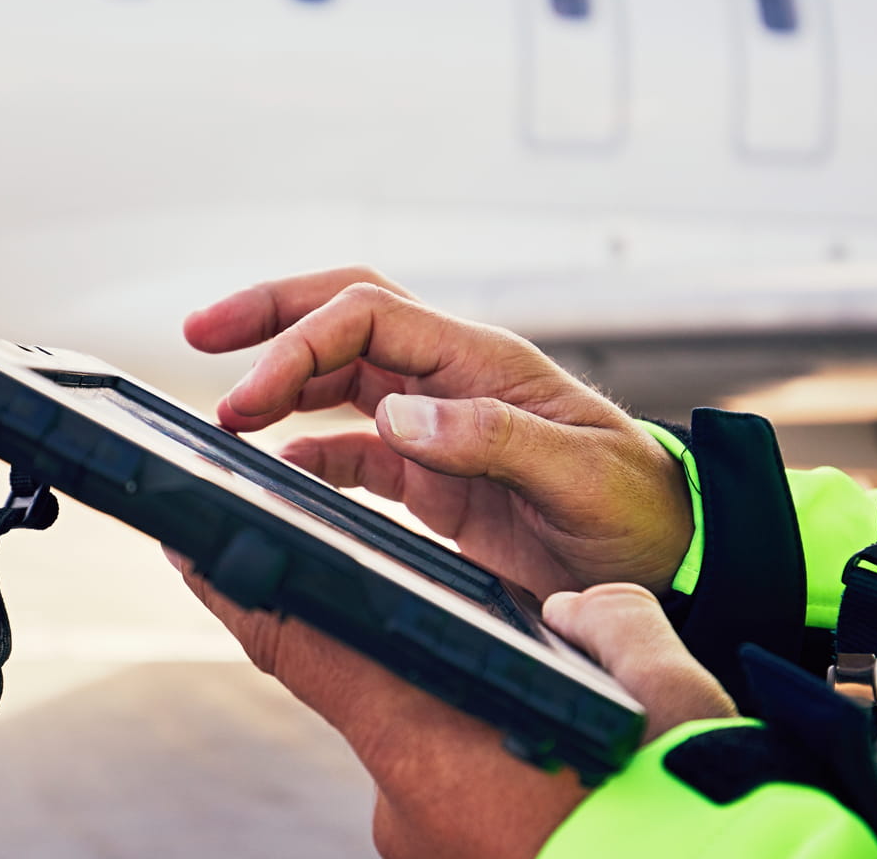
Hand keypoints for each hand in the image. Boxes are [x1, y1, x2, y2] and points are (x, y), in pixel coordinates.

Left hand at [170, 555, 735, 858]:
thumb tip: (585, 609)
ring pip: (418, 749)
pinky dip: (475, 770)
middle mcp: (406, 799)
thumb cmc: (690, 805)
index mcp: (432, 739)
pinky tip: (534, 770)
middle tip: (482, 655)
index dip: (240, 590)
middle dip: (409, 664)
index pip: (302, 643)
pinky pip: (443, 794)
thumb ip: (614, 625)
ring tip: (534, 734)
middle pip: (368, 693)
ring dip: (455, 724)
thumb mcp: (663, 691)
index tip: (191, 546)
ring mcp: (421, 840)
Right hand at [184, 267, 690, 595]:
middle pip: (345, 316)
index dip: (299, 343)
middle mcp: (452, 378)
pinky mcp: (434, 475)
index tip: (248, 395)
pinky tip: (278, 469)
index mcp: (482, 361)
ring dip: (281, 383)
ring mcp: (439, 423)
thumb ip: (493, 438)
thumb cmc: (642, 511)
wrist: (676, 560)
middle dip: (271, 316)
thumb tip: (398, 414)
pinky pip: (355, 447)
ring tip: (225, 414)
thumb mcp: (579, 475)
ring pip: (341, 376)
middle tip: (200, 334)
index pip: (370, 317)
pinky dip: (309, 450)